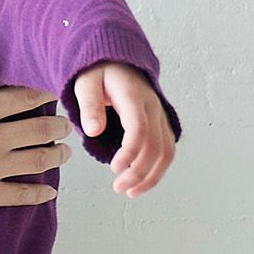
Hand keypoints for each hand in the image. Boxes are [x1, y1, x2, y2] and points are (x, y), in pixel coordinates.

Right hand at [0, 10, 71, 225]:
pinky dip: (40, 193)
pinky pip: (22, 195)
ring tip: (63, 149)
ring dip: (56, 153)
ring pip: (39, 160)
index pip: (25, 97)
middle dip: (58, 125)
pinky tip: (48, 189)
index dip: (45, 92)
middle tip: (65, 122)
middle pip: (41, 129)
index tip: (55, 89)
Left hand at [72, 62, 175, 196]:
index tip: (115, 169)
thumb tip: (94, 131)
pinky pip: (167, 149)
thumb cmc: (98, 73)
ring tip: (130, 192)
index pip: (139, 129)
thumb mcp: (85, 83)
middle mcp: (154, 107)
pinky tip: (141, 182)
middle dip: (140, 171)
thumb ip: (89, 106)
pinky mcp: (161, 124)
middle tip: (119, 188)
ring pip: (167, 151)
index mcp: (135, 97)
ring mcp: (161, 116)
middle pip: (156, 145)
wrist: (117, 61)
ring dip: (152, 175)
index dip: (130, 152)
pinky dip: (157, 169)